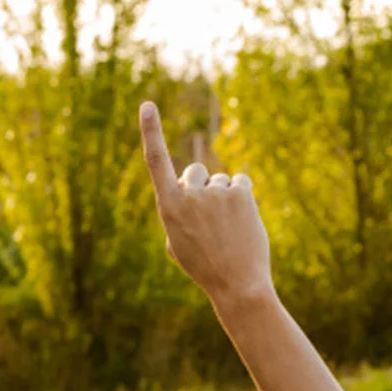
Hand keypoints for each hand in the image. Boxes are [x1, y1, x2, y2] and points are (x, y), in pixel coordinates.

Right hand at [139, 102, 272, 313]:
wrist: (238, 285)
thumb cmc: (205, 267)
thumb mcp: (179, 245)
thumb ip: (178, 214)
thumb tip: (186, 194)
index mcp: (168, 207)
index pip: (156, 161)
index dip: (150, 131)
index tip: (147, 105)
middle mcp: (190, 195)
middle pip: (196, 172)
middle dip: (203, 187)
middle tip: (211, 219)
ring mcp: (216, 193)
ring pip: (221, 181)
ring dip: (225, 198)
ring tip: (229, 229)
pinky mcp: (240, 193)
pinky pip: (241, 182)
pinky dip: (243, 197)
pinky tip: (244, 221)